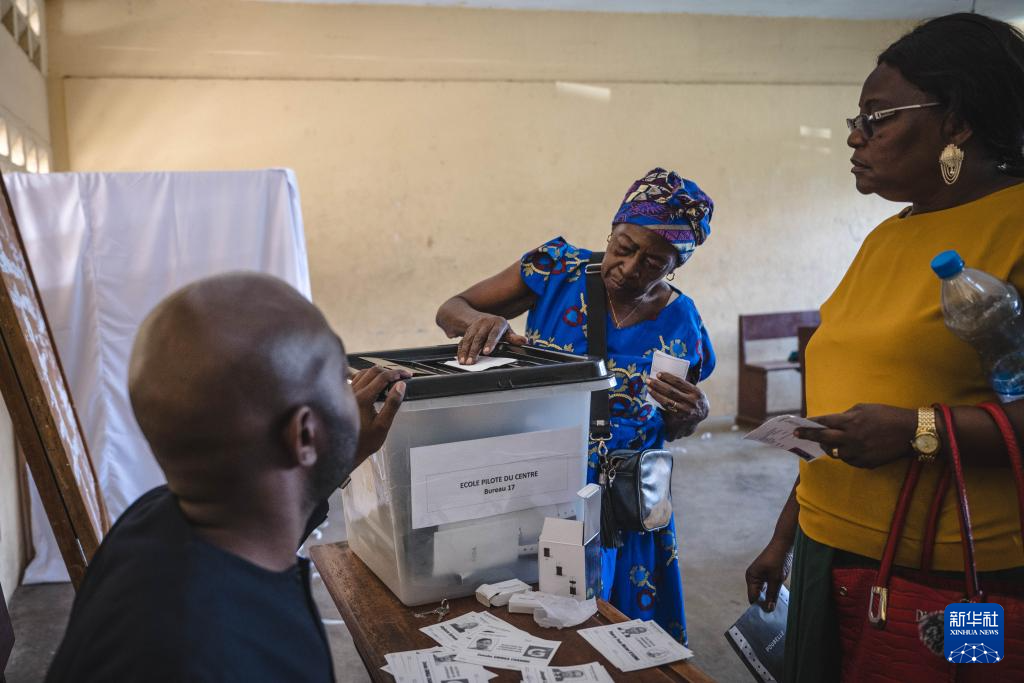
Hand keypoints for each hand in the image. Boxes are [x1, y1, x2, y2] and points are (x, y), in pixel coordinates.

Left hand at [349, 366, 409, 459]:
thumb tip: (400, 386)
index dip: (397, 374)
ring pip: (363, 373)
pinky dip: (366, 376)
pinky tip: (372, 382)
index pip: (383, 377)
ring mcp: (347, 393)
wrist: (344, 451)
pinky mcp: (344, 396)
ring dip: (378, 373)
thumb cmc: (363, 442)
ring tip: (390, 379)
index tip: (407, 375)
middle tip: (401, 376)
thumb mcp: (383, 425)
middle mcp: (353, 392)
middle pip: (373, 371)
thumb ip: (392, 404)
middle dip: (389, 371)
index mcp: (363, 399)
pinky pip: (355, 378)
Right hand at [457, 314, 526, 364]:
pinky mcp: (467, 331)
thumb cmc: (498, 327)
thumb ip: (514, 338)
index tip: (487, 352)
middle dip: (474, 350)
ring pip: (469, 339)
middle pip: (479, 337)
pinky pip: (463, 340)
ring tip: (465, 362)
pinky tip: (460, 358)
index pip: (494, 333)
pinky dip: (460, 350)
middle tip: (472, 361)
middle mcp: (485, 323)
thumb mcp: (507, 331)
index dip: (490, 343)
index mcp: (498, 323)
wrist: (482, 317)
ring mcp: (475, 327)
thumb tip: (524, 341)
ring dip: (465, 351)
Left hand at [647, 371, 708, 432]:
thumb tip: (667, 374)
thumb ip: (684, 384)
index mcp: (696, 392)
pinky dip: (659, 401)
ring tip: (648, 388)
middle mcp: (692, 402)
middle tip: (649, 380)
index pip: (679, 382)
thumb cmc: (694, 399)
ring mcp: (685, 411)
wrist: (701, 416)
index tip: (658, 374)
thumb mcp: (695, 391)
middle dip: (658, 385)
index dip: (668, 377)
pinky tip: (653, 396)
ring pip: (667, 401)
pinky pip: (666, 408)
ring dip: (656, 393)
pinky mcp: (679, 418)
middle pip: (671, 391)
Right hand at [745, 540, 792, 611]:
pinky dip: (772, 591)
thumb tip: (768, 609)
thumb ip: (772, 595)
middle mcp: (752, 577)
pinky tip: (778, 596)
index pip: (753, 598)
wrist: (784, 544)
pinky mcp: (765, 574)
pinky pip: (767, 587)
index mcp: (751, 577)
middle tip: (775, 613)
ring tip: (777, 605)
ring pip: (762, 592)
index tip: (769, 616)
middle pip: (757, 595)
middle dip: (764, 602)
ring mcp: (759, 575)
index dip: (760, 606)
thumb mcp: (776, 580)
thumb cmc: (778, 559)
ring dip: (769, 597)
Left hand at [795, 403, 916, 468]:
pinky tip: (849, 448)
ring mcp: (858, 453)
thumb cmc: (888, 415)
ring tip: (827, 442)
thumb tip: (833, 422)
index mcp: (851, 422)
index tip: (798, 425)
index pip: (823, 423)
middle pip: (823, 438)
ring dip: (829, 446)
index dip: (809, 424)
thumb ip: (846, 415)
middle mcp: (852, 438)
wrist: (911, 432)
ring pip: (835, 452)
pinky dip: (846, 454)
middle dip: (808, 436)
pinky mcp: (866, 463)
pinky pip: (849, 460)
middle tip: (796, 435)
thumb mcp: (865, 408)